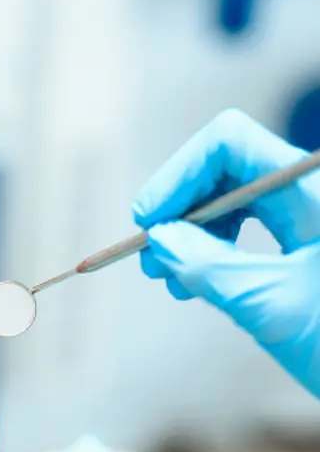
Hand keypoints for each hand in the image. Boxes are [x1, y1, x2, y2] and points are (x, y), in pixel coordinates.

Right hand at [133, 109, 319, 396]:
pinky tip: (194, 280)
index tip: (148, 222)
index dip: (179, 175)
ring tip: (169, 277)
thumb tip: (159, 240)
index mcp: (314, 193)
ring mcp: (309, 215)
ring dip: (189, 232)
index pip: (229, 145)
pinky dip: (212, 249)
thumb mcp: (271, 307)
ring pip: (230, 198)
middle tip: (150, 257)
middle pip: (225, 168)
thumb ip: (209, 268)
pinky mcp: (305, 239)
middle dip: (178, 208)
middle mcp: (310, 193)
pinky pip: (246, 226)